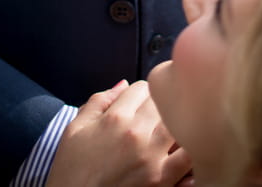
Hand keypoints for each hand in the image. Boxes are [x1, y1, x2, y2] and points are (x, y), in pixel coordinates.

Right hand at [46, 79, 192, 186]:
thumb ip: (98, 101)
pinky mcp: (162, 180)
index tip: (136, 104)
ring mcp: (152, 158)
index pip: (142, 87)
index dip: (139, 93)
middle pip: (162, 102)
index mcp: (115, 118)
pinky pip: (188, 158)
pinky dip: (189, 150)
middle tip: (149, 118)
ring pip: (178, 123)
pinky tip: (182, 149)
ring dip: (173, 124)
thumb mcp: (75, 129)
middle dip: (157, 106)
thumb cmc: (72, 171)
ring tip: (165, 131)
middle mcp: (136, 134)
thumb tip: (123, 84)